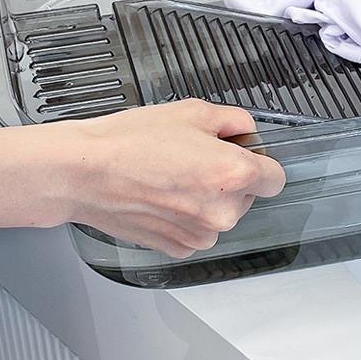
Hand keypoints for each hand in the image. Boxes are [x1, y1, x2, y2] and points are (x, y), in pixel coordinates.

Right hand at [61, 100, 284, 257]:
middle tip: (194, 157)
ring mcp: (200, 235)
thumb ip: (234, 120)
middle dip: (229, 177)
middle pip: (247, 195)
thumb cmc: (132, 141)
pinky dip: (186, 215)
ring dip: (207, 198)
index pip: (275, 178)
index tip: (244, 154)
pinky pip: (197, 230)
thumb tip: (246, 130)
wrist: (85, 173)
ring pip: (221, 214)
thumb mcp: (193, 111)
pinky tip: (161, 195)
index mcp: (234, 174)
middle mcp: (223, 211)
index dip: (260, 162)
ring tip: (172, 175)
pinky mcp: (178, 248)